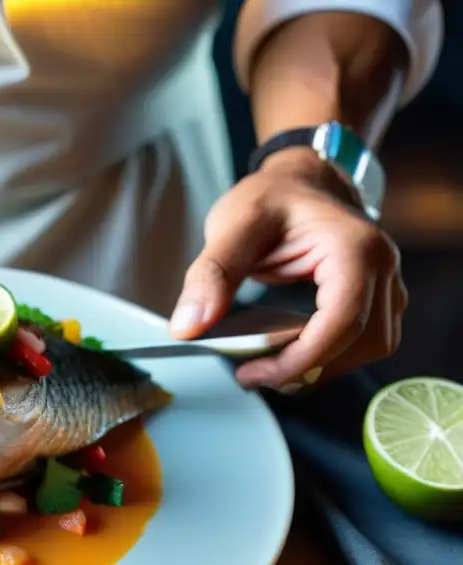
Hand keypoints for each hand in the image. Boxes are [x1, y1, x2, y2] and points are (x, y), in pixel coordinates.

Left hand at [169, 148, 405, 391]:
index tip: (255, 373)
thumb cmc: (271, 196)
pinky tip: (289, 355)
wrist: (298, 180)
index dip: (301, 358)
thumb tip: (188, 326)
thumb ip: (210, 275)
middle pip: (362, 342)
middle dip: (307, 368)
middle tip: (253, 374)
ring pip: (370, 347)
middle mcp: (381, 266)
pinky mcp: (377, 297)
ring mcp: (386, 283)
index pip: (343, 321)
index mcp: (354, 247)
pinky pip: (364, 341)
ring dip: (321, 367)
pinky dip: (328, 356)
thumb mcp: (232, 226)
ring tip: (268, 368)